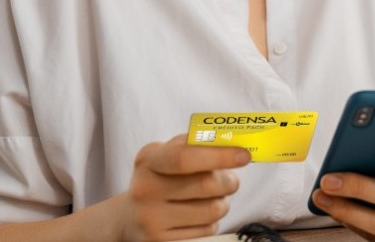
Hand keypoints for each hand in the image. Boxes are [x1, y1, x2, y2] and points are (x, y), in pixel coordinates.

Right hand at [119, 133, 249, 240]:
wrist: (131, 217)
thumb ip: (197, 144)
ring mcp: (151, 220)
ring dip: (222, 203)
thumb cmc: (162, 178)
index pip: (184, 157)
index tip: (244, 156)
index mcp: (148, 161)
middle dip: (229, 181)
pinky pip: (207, 230)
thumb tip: (233, 143)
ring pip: (212, 210)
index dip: (219, 155)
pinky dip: (211, 222)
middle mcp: (144, 190)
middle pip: (206, 185)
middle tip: (231, 180)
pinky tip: (198, 216)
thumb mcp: (168, 154)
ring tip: (212, 198)